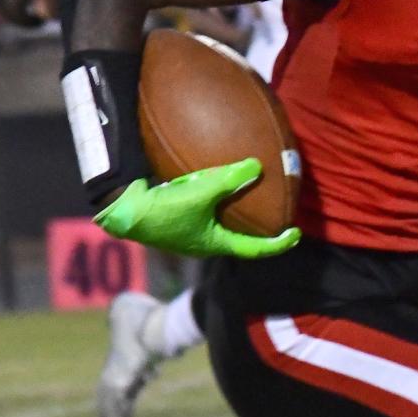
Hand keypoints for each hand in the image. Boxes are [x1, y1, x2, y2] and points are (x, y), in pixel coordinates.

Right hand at [95, 158, 300, 258]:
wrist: (121, 212)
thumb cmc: (163, 211)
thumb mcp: (200, 194)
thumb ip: (229, 181)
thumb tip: (257, 166)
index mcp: (215, 245)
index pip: (255, 250)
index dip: (279, 244)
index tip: (296, 233)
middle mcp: (204, 242)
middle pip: (238, 237)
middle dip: (257, 225)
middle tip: (274, 210)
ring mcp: (188, 232)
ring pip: (219, 221)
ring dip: (233, 208)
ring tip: (244, 189)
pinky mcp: (174, 218)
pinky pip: (201, 206)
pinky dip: (212, 194)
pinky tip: (210, 175)